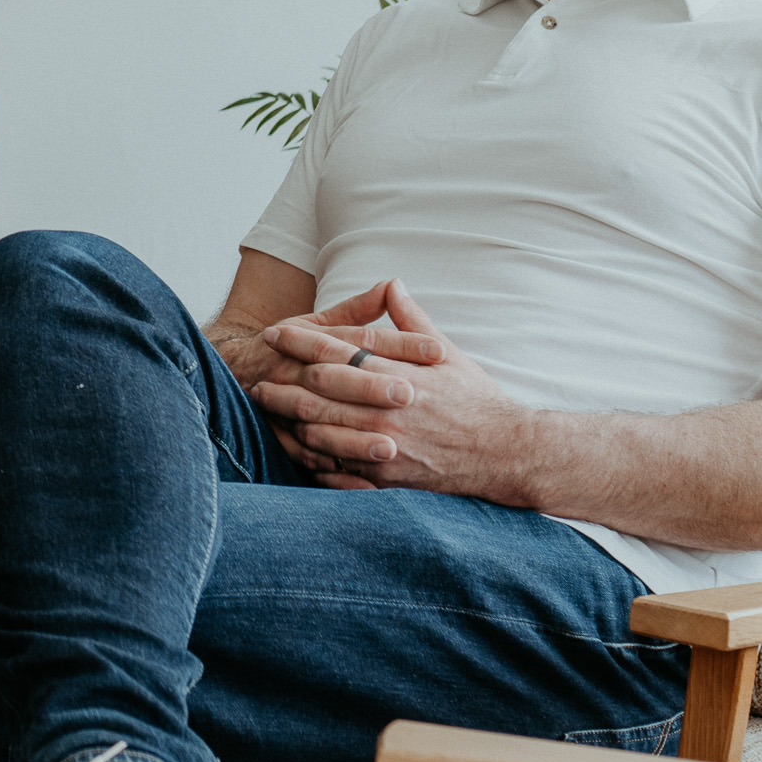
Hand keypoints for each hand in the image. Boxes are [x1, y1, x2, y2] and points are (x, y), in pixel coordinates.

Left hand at [250, 280, 534, 498]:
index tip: (274, 333)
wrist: (505, 451)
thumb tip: (393, 284)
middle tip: (256, 375)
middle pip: (318, 391)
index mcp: (396, 374)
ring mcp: (383, 444)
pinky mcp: (386, 477)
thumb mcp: (448, 354)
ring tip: (269, 411)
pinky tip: (297, 451)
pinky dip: (314, 459)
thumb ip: (412, 321)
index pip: (336, 350)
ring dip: (290, 419)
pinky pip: (338, 469)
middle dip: (283, 380)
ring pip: (321, 430)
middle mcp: (384, 408)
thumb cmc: (477, 400)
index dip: (300, 340)